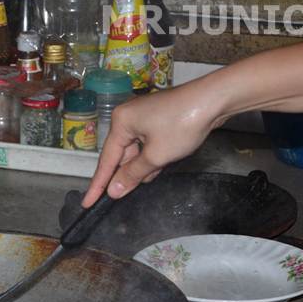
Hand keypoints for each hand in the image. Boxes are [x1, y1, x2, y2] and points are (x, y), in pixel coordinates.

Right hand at [82, 79, 223, 206]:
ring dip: (143, 166)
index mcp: (121, 123)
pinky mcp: (157, 118)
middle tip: (123, 196)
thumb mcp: (156, 156)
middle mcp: (127, 117)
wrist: (215, 98)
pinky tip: (160, 165)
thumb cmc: (182, 125)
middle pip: (120, 155)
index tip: (87, 203)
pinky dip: (151, 156)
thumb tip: (113, 191)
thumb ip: (132, 175)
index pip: (106, 160)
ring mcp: (143, 116)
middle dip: (127, 174)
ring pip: (135, 151)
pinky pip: (147, 143)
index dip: (98, 185)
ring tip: (155, 172)